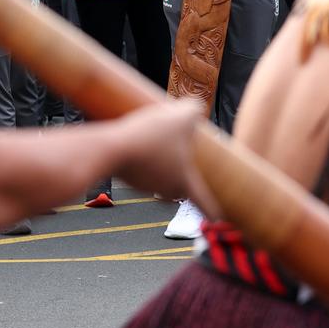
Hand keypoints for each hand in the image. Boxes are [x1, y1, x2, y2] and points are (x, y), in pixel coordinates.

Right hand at [115, 100, 220, 218]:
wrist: (111, 148)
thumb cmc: (151, 137)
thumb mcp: (182, 116)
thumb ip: (194, 110)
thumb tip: (196, 109)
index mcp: (184, 181)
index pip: (204, 201)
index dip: (212, 210)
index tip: (218, 218)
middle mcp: (166, 189)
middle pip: (180, 185)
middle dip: (183, 174)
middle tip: (182, 153)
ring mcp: (145, 184)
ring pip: (159, 173)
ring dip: (160, 160)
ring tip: (155, 135)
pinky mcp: (128, 176)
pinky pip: (142, 166)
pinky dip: (143, 156)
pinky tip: (139, 138)